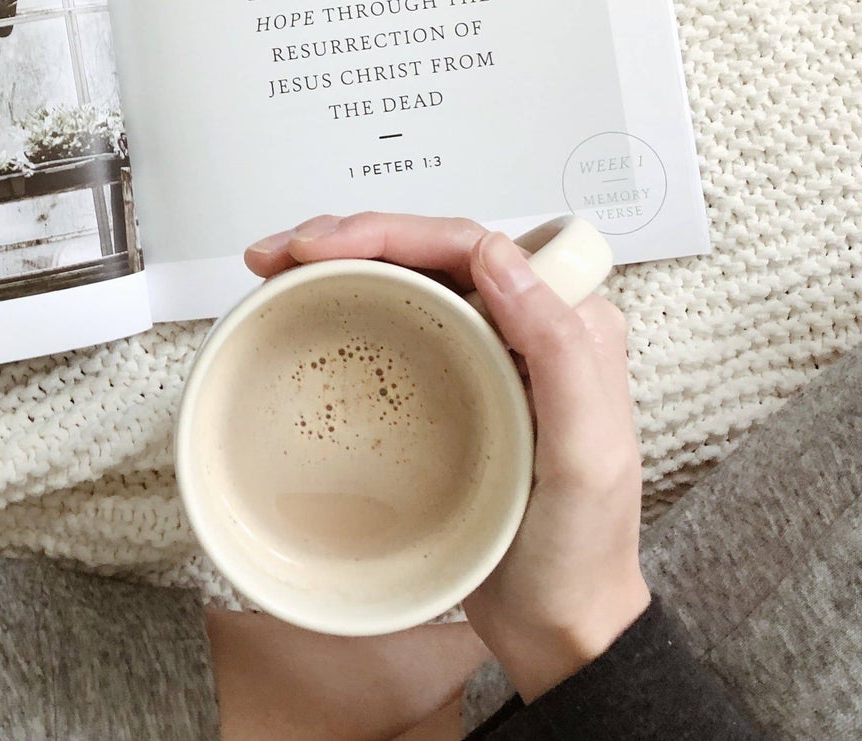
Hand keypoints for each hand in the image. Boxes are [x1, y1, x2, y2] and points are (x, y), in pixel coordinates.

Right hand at [246, 213, 650, 702]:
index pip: (468, 244)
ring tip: (274, 268)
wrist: (559, 631)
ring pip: (404, 278)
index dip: (391, 230)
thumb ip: (558, 347)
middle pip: (426, 250)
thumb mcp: (587, 454)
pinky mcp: (445, 385)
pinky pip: (390, 324)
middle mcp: (522, 325)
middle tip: (279, 253)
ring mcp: (480, 353)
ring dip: (338, 263)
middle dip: (348, 236)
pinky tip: (302, 308)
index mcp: (564, 321)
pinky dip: (342, 305)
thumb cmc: (579, 551)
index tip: (324, 246)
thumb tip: (497, 254)